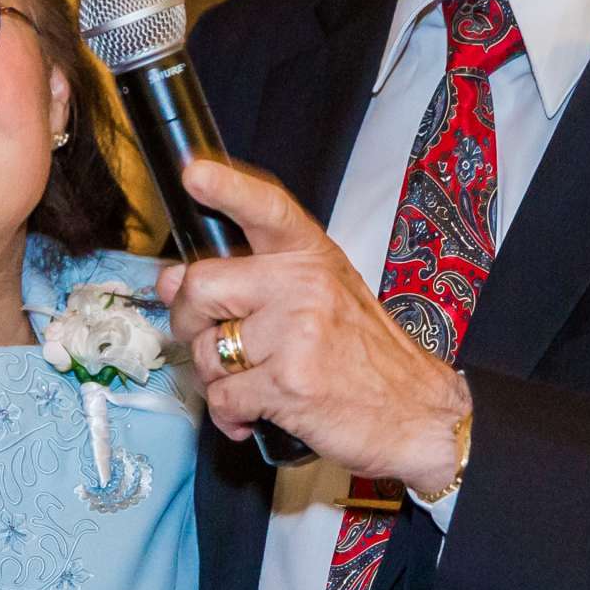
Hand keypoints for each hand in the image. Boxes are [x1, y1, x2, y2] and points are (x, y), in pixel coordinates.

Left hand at [156, 158, 465, 490]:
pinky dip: (232, 415)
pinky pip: (223, 397)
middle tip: (209, 340)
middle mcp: (305, 285)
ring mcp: (297, 332)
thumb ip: (251, 282)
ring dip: (217, 378)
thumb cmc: (367, 358)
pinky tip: (259, 413)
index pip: (266, 209)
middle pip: (202, 286)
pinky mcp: (290, 382)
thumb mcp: (324, 297)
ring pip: (207, 350)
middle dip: (188, 322)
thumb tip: (171, 278)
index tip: (196, 174)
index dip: (226, 189)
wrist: (419, 415)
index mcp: (313, 257)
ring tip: (254, 383)